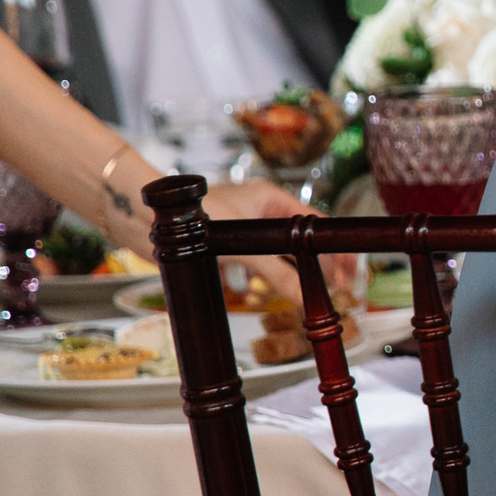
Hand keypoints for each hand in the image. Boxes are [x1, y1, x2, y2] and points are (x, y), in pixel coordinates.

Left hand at [202, 179, 355, 303]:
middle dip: (318, 266)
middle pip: (299, 241)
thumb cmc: (194, 219)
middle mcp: (259, 211)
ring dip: (291, 274)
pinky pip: (253, 264)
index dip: (335, 247)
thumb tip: (305, 297)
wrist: (144, 221)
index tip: (351, 270)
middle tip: (337, 289)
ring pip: (277, 255)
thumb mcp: (244, 247)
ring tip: (308, 294)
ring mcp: (241, 229)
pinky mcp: (223, 246)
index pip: (315, 224)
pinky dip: (262, 279)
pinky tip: (263, 292)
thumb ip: (278, 273)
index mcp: (270, 199)